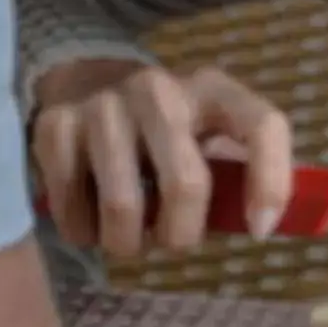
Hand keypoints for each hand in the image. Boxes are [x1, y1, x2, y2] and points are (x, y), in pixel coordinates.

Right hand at [32, 58, 292, 256]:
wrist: (87, 83)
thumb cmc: (169, 132)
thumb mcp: (212, 138)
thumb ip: (240, 176)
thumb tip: (261, 225)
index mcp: (213, 90)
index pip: (263, 125)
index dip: (271, 184)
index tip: (258, 230)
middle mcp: (159, 89)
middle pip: (186, 185)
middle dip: (181, 235)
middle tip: (172, 240)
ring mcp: (103, 105)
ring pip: (123, 208)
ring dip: (129, 243)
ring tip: (130, 235)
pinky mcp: (55, 126)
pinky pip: (74, 213)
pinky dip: (86, 235)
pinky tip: (92, 219)